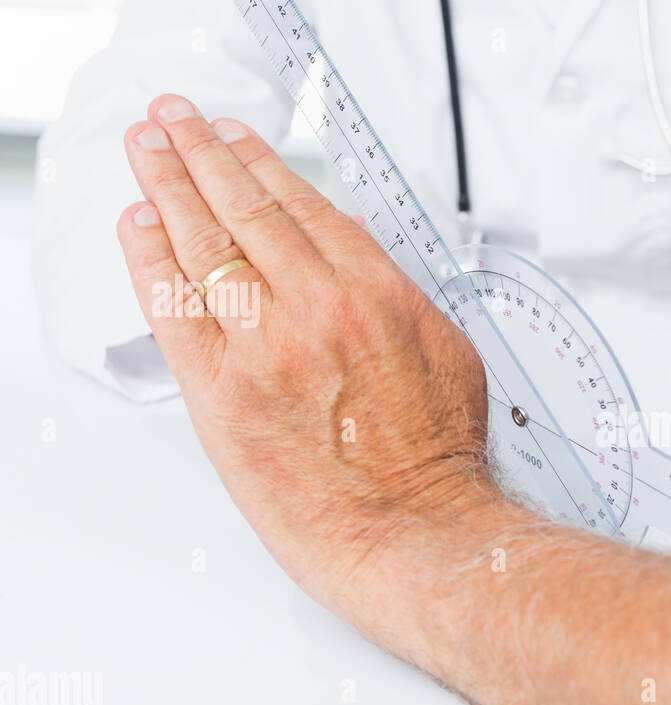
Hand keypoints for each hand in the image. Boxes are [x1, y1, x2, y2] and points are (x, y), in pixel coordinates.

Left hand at [115, 95, 491, 605]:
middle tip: (175, 121)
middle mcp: (319, 308)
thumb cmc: (439, 460)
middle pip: (246, 208)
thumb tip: (358, 254)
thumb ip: (399, 295)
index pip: (305, 207)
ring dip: (169, 186)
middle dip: (203, 152)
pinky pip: (173, 310)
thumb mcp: (446, 354)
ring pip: (205, 245)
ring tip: (147, 152)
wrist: (419, 531)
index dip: (262, 164)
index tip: (238, 141)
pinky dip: (150, 260)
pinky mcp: (223, 394)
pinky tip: (139, 227)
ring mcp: (266, 348)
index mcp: (378, 294)